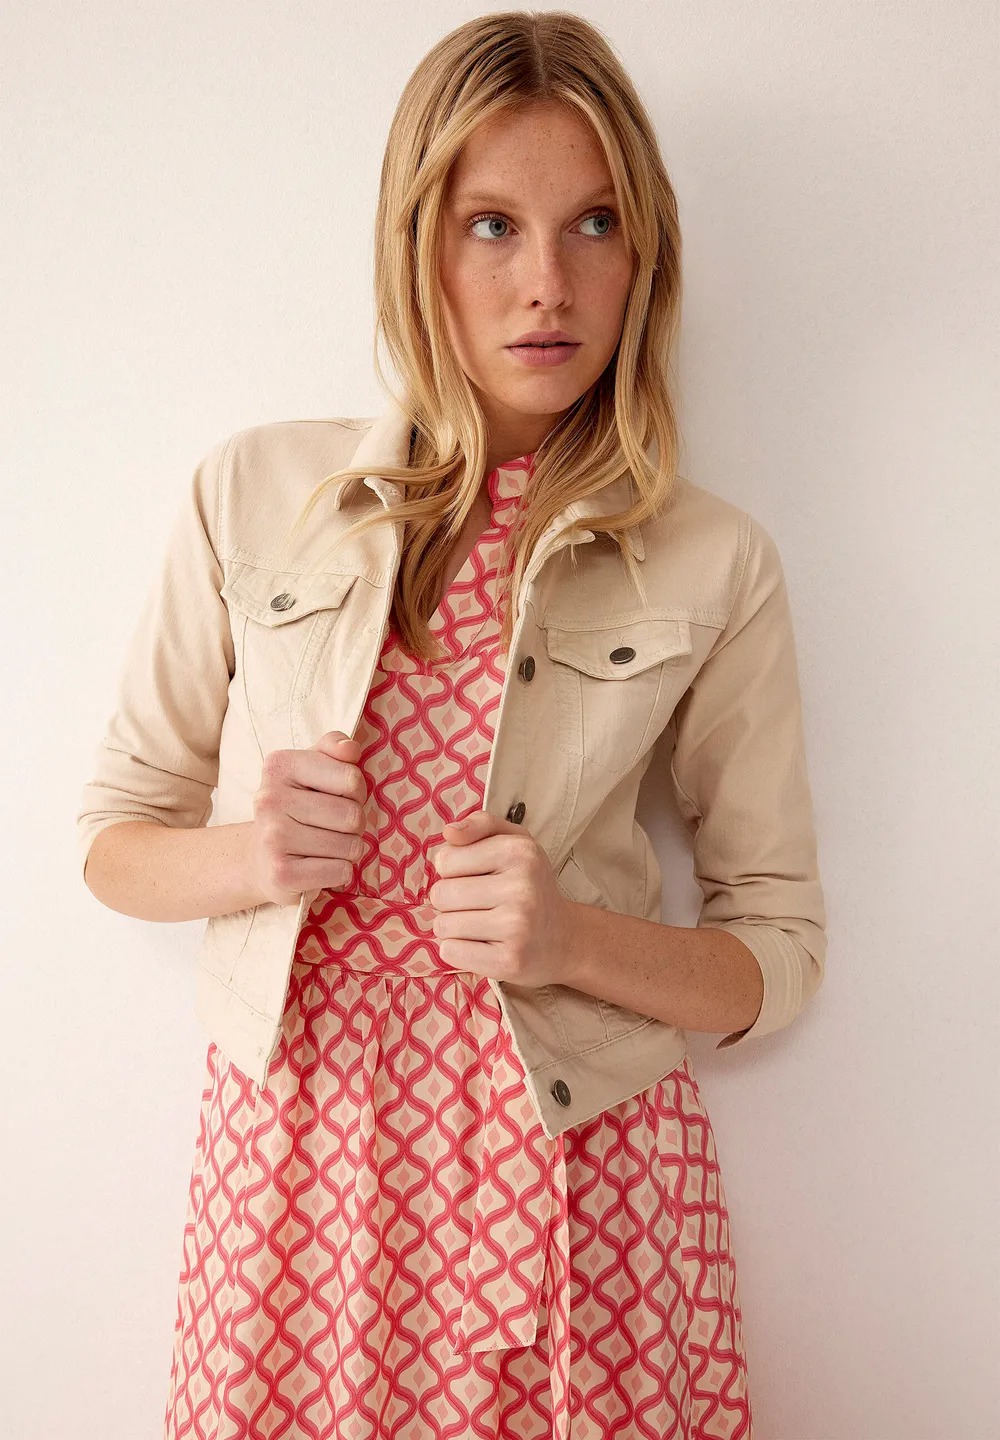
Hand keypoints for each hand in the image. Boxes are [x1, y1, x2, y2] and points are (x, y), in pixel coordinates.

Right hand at [247, 730, 367, 906]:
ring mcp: (272, 838)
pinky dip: (339, 872)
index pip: (351, 778)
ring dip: (348, 850)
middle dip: (354, 825)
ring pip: (350, 846)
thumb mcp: (312, 769)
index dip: (357, 791)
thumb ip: (333, 747)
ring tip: (325, 847)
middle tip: (333, 827)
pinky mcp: (281, 873)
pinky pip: (341, 871)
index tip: (339, 796)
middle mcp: (269, 799)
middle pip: (352, 815)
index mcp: (279, 766)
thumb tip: (350, 748)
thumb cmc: (298, 808)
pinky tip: (318, 866)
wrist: (260, 859)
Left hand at [427, 810, 576, 986]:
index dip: (453, 870)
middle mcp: (521, 888)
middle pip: (440, 895)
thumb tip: (448, 832)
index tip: (478, 877)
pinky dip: (458, 950)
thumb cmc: (529, 885)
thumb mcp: (515, 842)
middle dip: (451, 902)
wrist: (565, 939)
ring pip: (442, 925)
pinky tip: (482, 946)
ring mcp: (517, 927)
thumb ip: (481, 825)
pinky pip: (450, 952)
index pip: (445, 860)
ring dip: (453, 928)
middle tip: (479, 905)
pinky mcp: (508, 962)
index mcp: (519, 853)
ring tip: (481, 925)